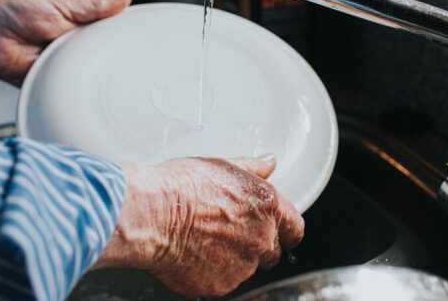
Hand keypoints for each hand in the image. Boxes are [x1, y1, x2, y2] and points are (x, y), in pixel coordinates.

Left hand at [0, 0, 131, 84]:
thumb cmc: (16, 14)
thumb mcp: (61, 5)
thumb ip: (93, 7)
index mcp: (78, 26)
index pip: (108, 32)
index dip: (123, 35)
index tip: (141, 37)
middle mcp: (74, 47)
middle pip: (103, 54)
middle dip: (113, 56)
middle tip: (127, 56)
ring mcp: (65, 65)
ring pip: (91, 72)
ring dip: (96, 69)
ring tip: (102, 66)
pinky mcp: (54, 82)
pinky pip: (73, 86)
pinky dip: (79, 85)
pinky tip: (87, 82)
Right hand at [94, 156, 304, 297]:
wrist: (152, 215)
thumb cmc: (181, 187)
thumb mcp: (221, 166)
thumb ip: (252, 168)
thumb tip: (269, 162)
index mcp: (267, 207)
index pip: (295, 228)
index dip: (286, 229)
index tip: (278, 230)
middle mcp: (261, 239)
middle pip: (273, 252)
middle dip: (258, 245)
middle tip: (230, 233)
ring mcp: (242, 266)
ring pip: (247, 268)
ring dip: (233, 259)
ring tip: (204, 241)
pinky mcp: (221, 285)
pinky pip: (223, 281)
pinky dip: (212, 272)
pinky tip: (193, 254)